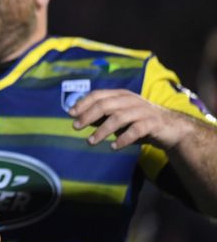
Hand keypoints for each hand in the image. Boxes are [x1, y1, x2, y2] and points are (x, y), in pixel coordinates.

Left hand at [70, 89, 192, 149]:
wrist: (171, 129)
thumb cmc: (140, 122)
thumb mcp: (120, 116)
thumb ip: (103, 116)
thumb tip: (79, 118)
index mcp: (121, 95)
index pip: (98, 95)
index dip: (83, 103)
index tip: (71, 114)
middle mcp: (131, 100)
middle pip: (105, 105)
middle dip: (88, 116)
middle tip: (76, 127)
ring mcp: (143, 110)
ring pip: (119, 117)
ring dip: (102, 130)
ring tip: (91, 141)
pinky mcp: (153, 123)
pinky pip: (136, 130)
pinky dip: (123, 138)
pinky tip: (114, 146)